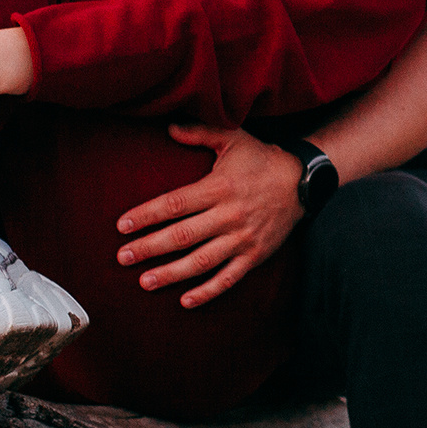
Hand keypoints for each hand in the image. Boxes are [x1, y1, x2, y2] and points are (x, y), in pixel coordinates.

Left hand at [116, 126, 304, 307]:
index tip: (122, 225)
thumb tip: (169, 127)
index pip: (175, 204)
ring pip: (202, 261)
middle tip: (122, 257)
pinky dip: (208, 292)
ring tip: (144, 281)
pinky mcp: (255, 255)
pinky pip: (229, 278)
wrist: (304, 182)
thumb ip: (200, 132)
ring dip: (171, 274)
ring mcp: (243, 238)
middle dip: (150, 248)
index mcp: (220, 187)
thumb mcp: (234, 138)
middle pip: (183, 236)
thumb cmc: (261, 159)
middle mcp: (229, 215)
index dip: (147, 215)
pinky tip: (185, 301)